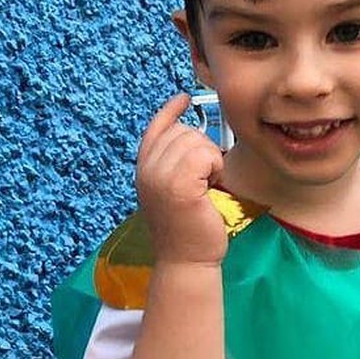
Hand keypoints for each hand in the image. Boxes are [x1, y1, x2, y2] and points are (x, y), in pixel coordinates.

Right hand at [136, 93, 228, 266]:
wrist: (187, 260)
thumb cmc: (190, 228)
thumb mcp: (178, 190)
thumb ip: (177, 164)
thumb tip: (192, 134)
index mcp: (144, 170)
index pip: (155, 129)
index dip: (170, 111)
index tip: (184, 98)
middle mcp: (146, 170)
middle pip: (182, 131)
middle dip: (202, 149)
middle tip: (207, 178)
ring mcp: (159, 177)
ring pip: (195, 141)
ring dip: (210, 160)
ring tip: (208, 185)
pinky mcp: (178, 186)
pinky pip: (204, 155)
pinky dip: (215, 167)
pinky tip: (212, 186)